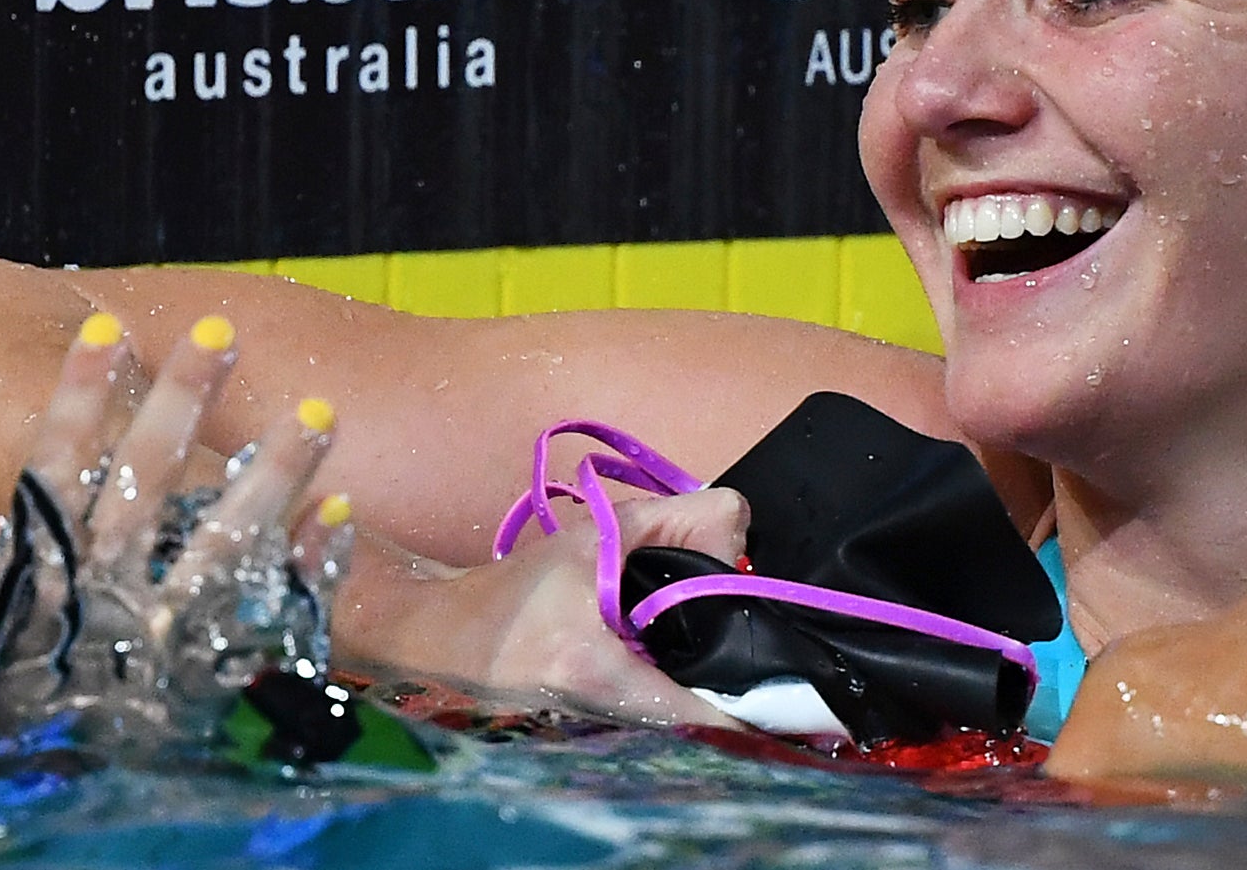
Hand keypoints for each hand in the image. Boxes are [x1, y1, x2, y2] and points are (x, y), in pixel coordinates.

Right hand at [0, 312, 345, 767]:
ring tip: (324, 408)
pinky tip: (346, 513)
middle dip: (184, 403)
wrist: (44, 778)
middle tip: (223, 330)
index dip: (81, 399)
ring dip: (276, 470)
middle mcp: (106, 587)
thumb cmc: (5, 694)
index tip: (108, 329)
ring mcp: (166, 625)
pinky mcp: (215, 665)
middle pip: (147, 478)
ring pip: (224, 534)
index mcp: (41, 569)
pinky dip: (313, 563)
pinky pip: (276, 606)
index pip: (56, 466)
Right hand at [334, 486, 751, 728]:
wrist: (438, 638)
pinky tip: (710, 673)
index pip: (702, 715)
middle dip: (744, 694)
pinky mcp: (601, 724)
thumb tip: (735, 520)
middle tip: (792, 675)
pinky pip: (662, 715)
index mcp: (601, 674)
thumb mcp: (585, 541)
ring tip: (763, 675)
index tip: (808, 708)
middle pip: (701, 717)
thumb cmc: (508, 593)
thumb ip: (665, 520)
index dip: (759, 713)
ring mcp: (604, 727)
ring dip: (717, 695)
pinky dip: (690, 696)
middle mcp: (608, 715)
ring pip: (683, 717)